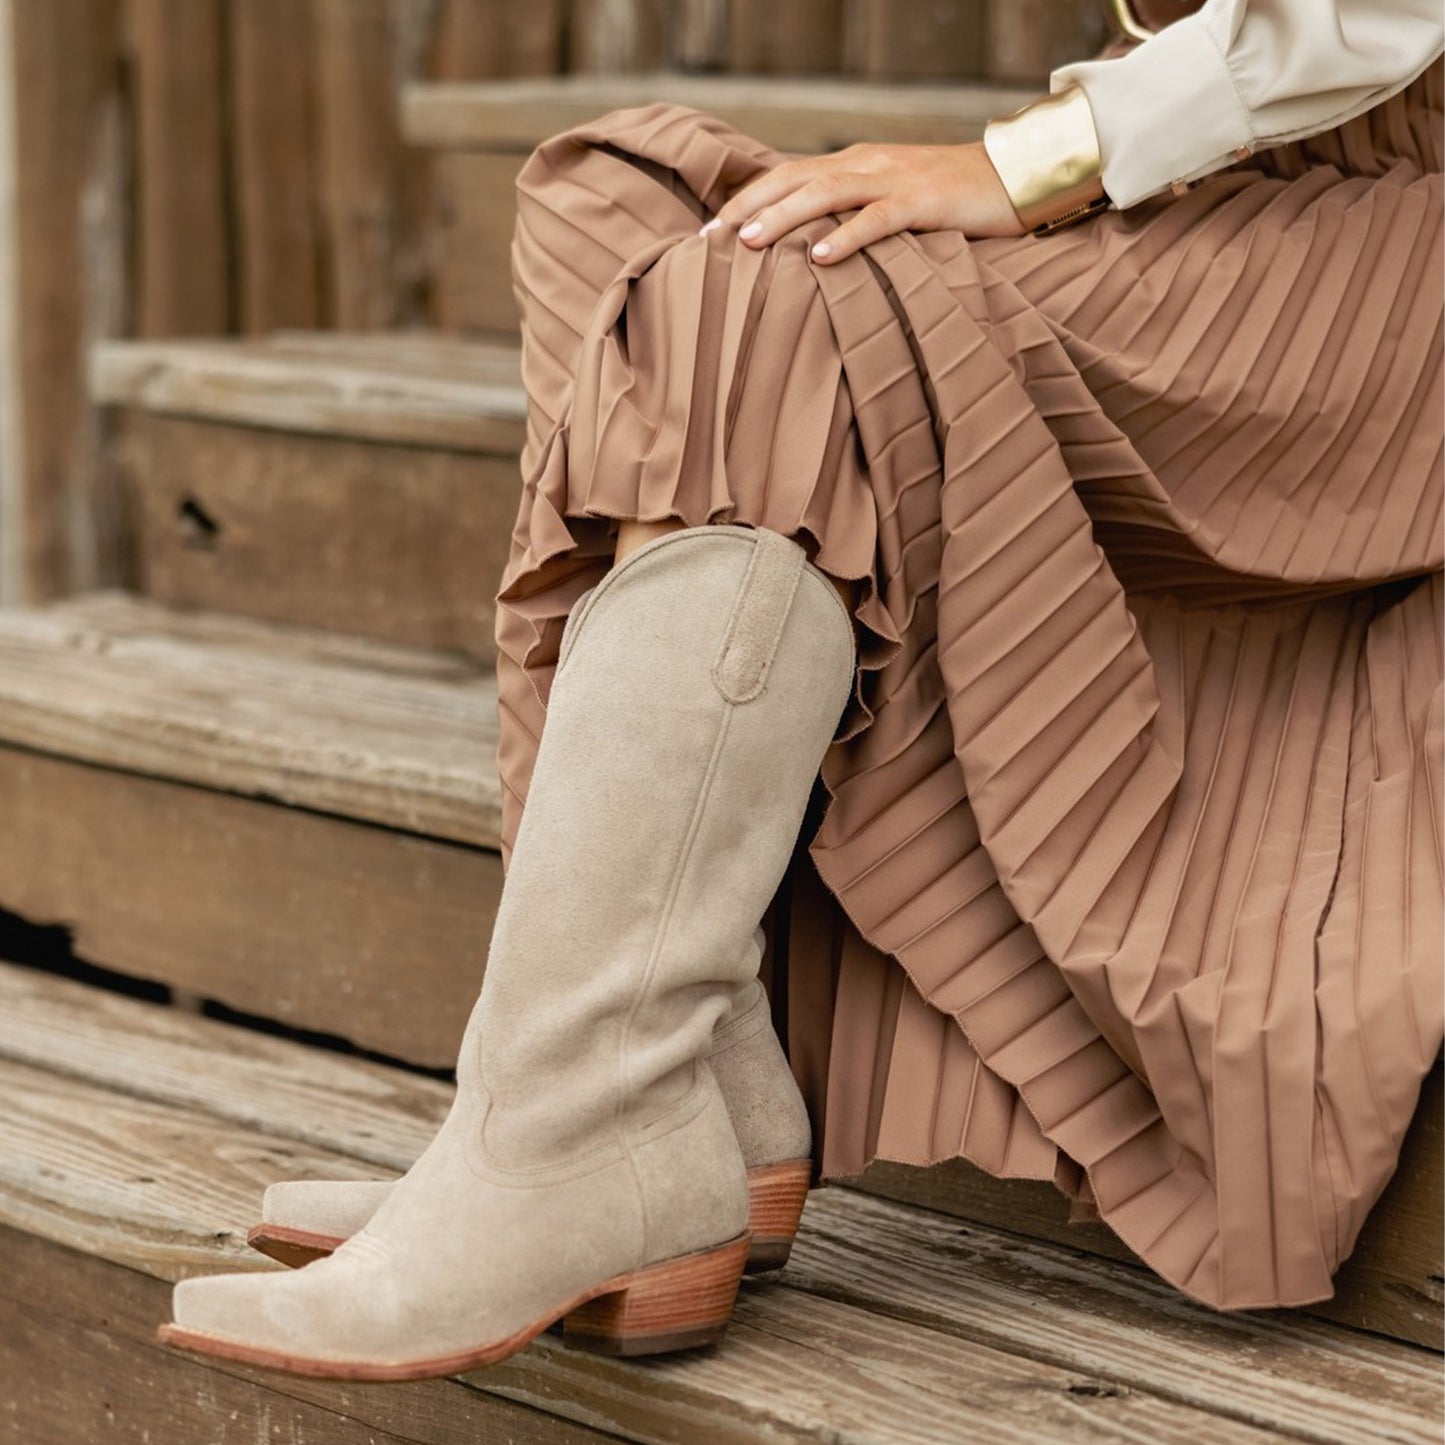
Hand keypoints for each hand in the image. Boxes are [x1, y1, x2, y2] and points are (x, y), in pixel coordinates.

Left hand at [706, 141, 1026, 262]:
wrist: (1013, 179)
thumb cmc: (950, 202)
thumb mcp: (890, 204)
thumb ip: (850, 218)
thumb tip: (803, 253)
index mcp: (853, 164)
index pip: (786, 177)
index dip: (746, 201)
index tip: (708, 232)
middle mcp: (865, 164)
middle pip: (794, 179)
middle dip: (749, 208)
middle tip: (710, 239)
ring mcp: (894, 180)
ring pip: (826, 193)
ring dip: (784, 217)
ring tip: (749, 243)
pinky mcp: (924, 201)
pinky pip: (877, 219)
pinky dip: (846, 237)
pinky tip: (819, 256)